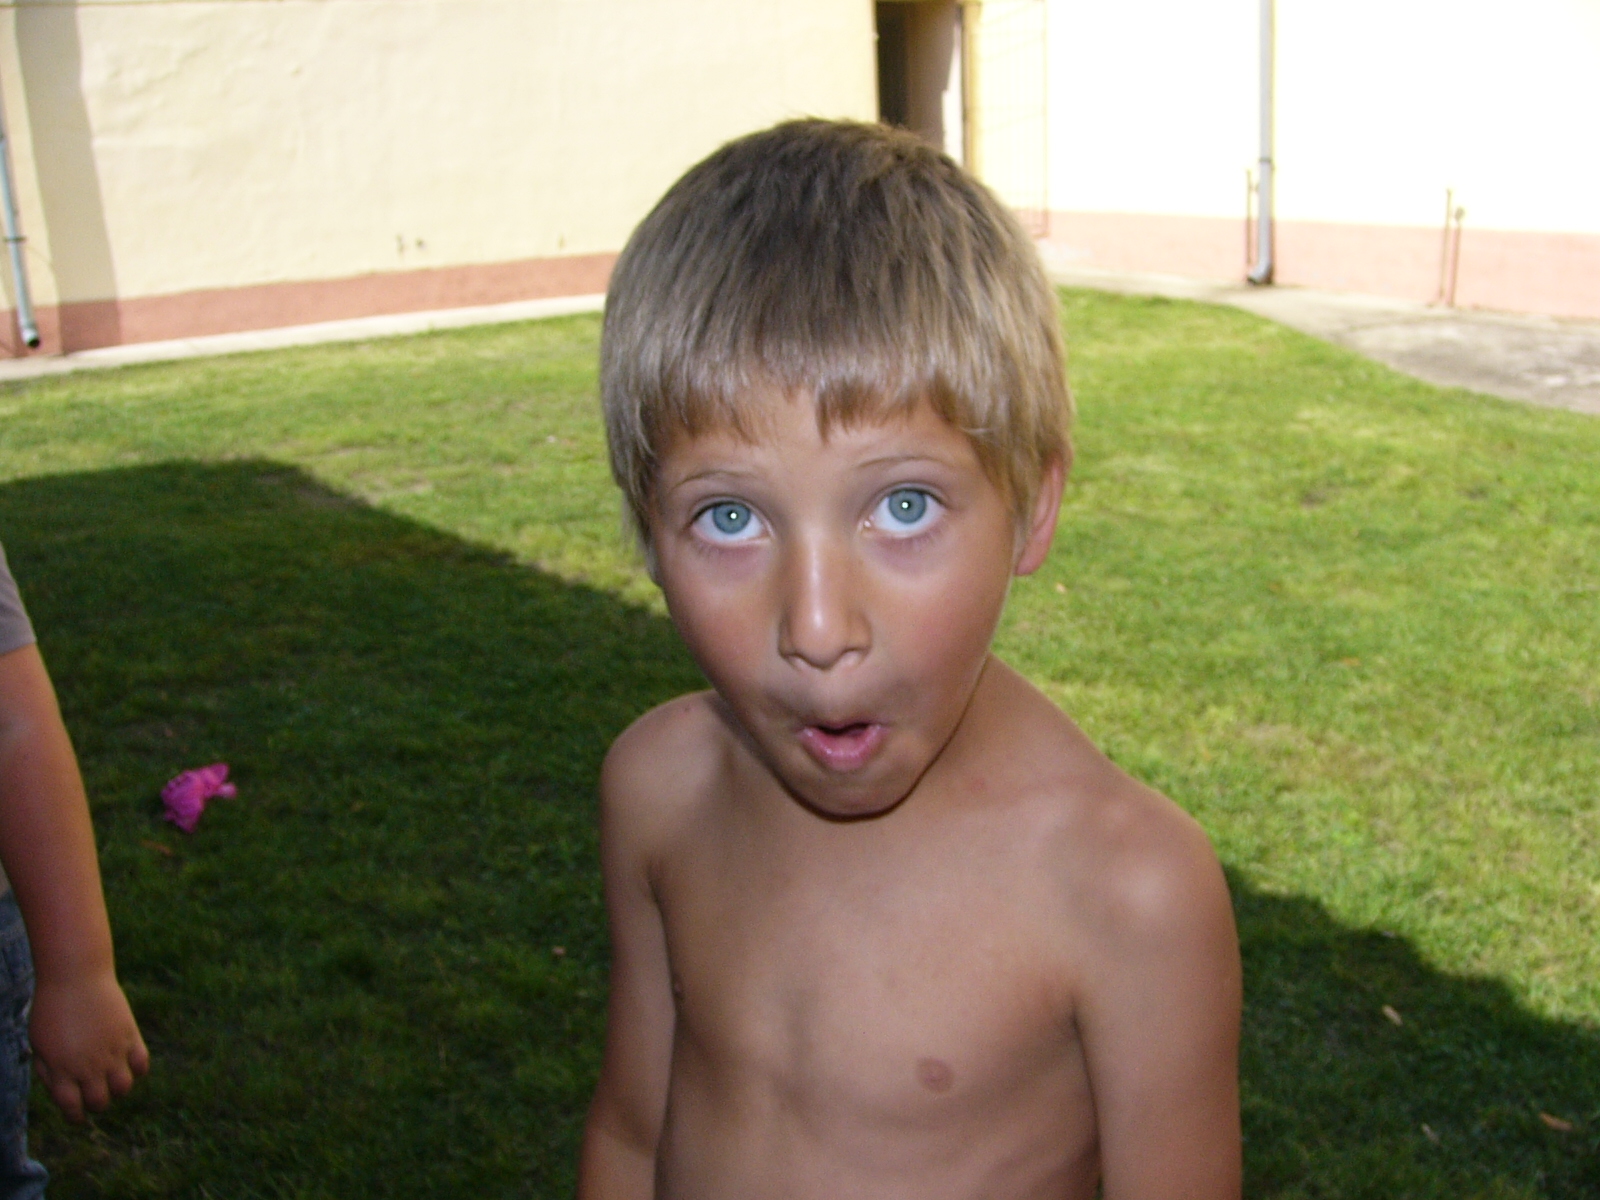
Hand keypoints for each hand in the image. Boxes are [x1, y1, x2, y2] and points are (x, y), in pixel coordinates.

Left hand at [28, 969, 149, 1121]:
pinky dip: (138, 1070)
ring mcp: (111, 1052)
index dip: (75, 1116)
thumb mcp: (39, 1044)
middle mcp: (88, 1067)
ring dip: (117, 1089)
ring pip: (123, 1088)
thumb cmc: (51, 1009)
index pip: (72, 1108)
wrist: (75, 978)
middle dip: (96, 1104)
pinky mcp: (129, 1035)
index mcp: (62, 1071)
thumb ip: (49, 1071)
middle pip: (100, 1102)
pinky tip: (128, 1063)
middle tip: (94, 1096)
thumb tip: (62, 1089)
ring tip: (112, 1080)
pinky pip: (142, 1064)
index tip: (77, 1115)